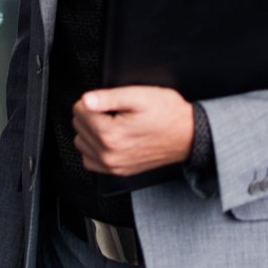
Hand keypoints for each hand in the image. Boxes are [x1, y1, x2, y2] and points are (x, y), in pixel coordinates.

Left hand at [72, 85, 193, 175]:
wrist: (189, 135)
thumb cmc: (168, 114)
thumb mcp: (139, 96)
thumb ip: (108, 98)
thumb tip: (86, 100)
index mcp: (111, 134)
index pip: (79, 110)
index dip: (92, 100)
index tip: (108, 101)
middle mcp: (109, 154)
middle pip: (78, 125)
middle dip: (91, 114)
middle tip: (112, 110)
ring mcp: (114, 165)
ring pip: (81, 142)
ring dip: (90, 131)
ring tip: (111, 123)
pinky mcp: (119, 171)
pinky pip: (90, 160)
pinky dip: (93, 148)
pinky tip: (108, 138)